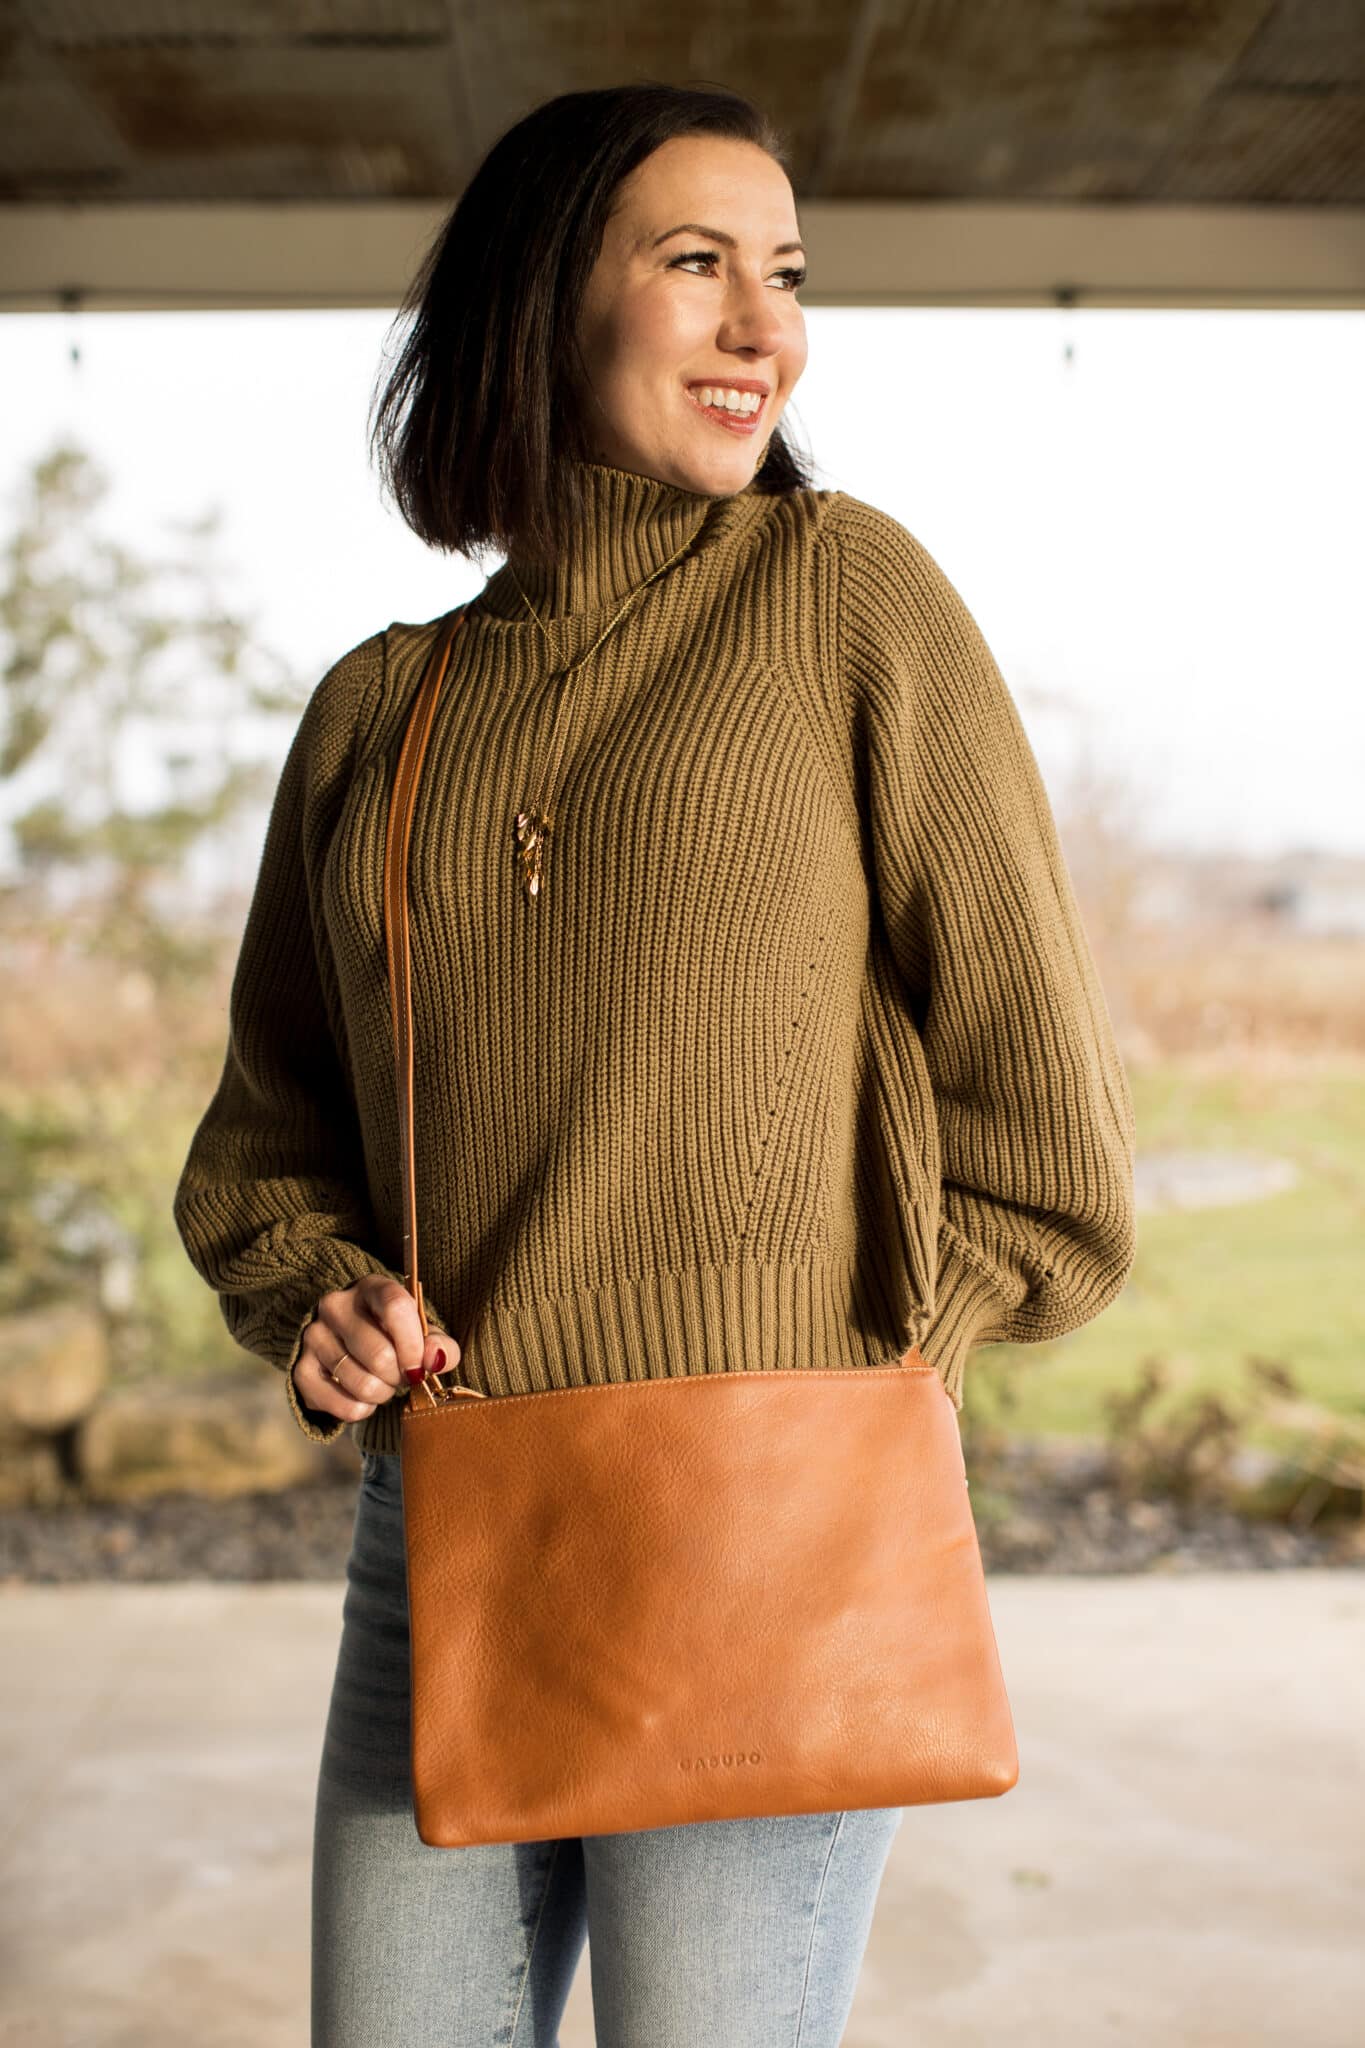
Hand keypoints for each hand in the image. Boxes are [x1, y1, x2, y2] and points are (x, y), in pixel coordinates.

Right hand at [289, 1274, 458, 1424]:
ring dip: (383, 1394)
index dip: (413, 1345)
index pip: (395, 1308)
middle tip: (402, 1375)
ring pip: (362, 1384)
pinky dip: (360, 1410)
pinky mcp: (301, 1369)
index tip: (421, 1366)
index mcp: (371, 1287)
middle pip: (380, 1354)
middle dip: (400, 1376)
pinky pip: (340, 1405)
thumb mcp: (424, 1333)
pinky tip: (364, 1399)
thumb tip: (435, 1360)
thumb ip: (441, 1346)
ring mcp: (314, 1336)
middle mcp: (335, 1306)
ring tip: (383, 1384)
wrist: (349, 1341)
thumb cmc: (395, 1335)